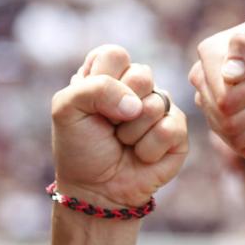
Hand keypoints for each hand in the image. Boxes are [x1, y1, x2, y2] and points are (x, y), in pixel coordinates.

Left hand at [52, 45, 187, 207]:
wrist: (96, 190)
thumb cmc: (80, 147)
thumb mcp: (66, 110)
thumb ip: (94, 88)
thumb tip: (136, 105)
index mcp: (108, 72)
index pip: (116, 54)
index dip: (104, 80)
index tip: (91, 105)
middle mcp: (136, 86)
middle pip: (142, 74)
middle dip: (118, 107)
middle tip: (110, 125)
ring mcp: (160, 107)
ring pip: (156, 104)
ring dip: (131, 132)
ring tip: (123, 143)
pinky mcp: (177, 131)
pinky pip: (171, 128)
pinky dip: (148, 149)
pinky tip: (140, 156)